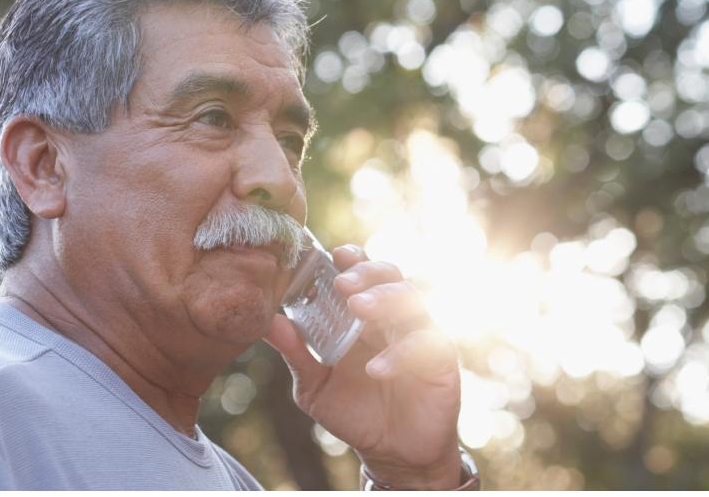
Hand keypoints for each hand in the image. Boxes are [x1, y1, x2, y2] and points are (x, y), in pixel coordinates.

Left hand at [264, 245, 462, 489]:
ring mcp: (418, 336)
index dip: (352, 259)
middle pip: (390, 275)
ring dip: (385, 300)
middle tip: (344, 283)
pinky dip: (400, 353)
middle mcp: (393, 319)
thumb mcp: (315, 387)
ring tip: (358, 309)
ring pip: (411, 300)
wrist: (392, 454)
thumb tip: (268, 323)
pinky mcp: (440, 360)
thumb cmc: (355, 412)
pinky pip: (426, 344)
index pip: (362, 274)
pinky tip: (376, 369)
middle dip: (367, 272)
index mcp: (364, 317)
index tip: (333, 255)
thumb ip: (297, 354)